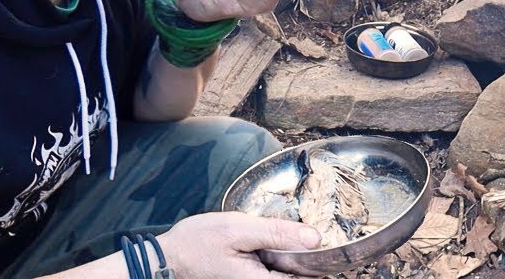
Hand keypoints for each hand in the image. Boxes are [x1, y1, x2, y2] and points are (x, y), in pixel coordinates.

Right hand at [157, 212, 320, 278]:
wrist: (168, 257)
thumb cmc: (198, 243)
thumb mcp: (239, 229)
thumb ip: (276, 233)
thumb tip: (315, 237)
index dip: (324, 262)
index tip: (336, 244)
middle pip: (300, 276)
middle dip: (311, 256)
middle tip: (318, 232)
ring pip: (289, 271)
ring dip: (297, 254)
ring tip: (302, 233)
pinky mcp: (252, 276)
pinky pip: (276, 268)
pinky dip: (283, 254)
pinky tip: (282, 239)